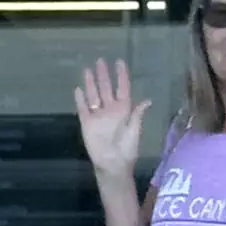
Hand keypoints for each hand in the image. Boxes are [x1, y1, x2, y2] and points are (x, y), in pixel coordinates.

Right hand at [75, 58, 151, 176]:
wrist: (112, 165)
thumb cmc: (127, 149)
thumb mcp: (135, 130)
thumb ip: (137, 114)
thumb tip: (147, 100)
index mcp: (123, 110)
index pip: (122, 89)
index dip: (121, 76)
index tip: (119, 62)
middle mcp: (110, 110)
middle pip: (106, 88)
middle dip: (104, 75)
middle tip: (101, 60)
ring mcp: (98, 116)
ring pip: (93, 95)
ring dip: (91, 83)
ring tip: (87, 69)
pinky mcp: (87, 123)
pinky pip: (83, 108)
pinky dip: (80, 99)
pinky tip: (78, 89)